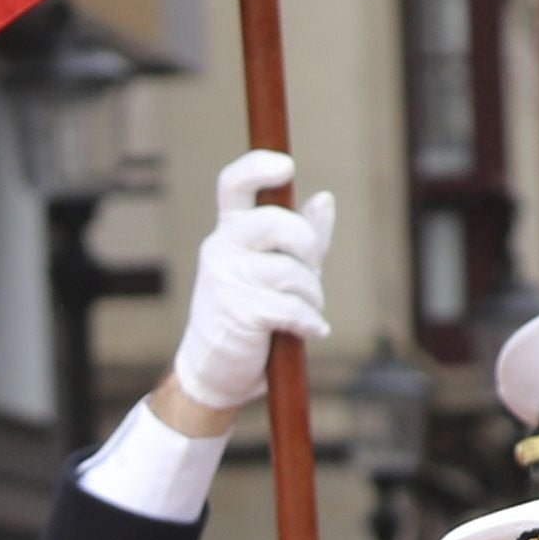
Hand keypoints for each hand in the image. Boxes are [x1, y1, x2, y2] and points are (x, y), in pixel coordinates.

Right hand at [161, 151, 336, 430]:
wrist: (214, 372)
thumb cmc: (248, 316)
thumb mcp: (276, 270)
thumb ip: (301, 237)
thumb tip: (324, 199)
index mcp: (229, 231)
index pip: (234, 184)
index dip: (258, 167)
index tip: (286, 167)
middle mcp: (220, 248)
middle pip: (278, 222)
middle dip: (308, 248)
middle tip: (311, 272)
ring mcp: (225, 279)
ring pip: (292, 272)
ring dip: (312, 297)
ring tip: (306, 312)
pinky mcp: (238, 312)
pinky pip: (292, 306)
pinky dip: (309, 322)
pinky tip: (311, 331)